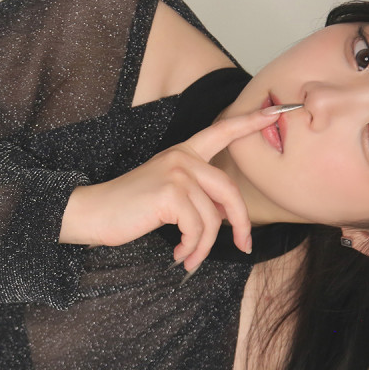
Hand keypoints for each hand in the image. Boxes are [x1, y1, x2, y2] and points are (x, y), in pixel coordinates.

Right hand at [59, 107, 278, 270]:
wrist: (92, 213)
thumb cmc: (126, 209)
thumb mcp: (166, 195)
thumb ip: (196, 195)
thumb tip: (226, 216)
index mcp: (182, 152)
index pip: (220, 132)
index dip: (249, 122)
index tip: (277, 111)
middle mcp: (182, 157)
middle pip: (229, 191)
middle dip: (240, 224)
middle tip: (243, 246)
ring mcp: (176, 173)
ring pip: (212, 218)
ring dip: (204, 247)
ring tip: (188, 258)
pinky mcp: (170, 193)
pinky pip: (197, 229)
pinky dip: (191, 249)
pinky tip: (178, 254)